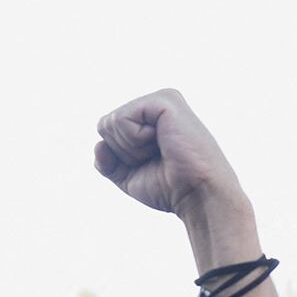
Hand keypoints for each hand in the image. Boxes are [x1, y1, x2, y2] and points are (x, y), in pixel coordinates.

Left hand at [93, 91, 246, 226]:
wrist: (198, 196)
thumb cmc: (170, 188)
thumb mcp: (129, 177)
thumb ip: (108, 162)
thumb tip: (98, 145)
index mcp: (149, 119)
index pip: (108, 131)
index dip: (120, 157)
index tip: (151, 164)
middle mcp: (155, 105)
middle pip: (105, 125)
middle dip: (123, 152)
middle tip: (157, 158)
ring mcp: (161, 100)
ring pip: (111, 121)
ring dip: (131, 148)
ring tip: (162, 151)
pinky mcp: (164, 100)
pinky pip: (122, 119)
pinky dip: (135, 140)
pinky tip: (161, 142)